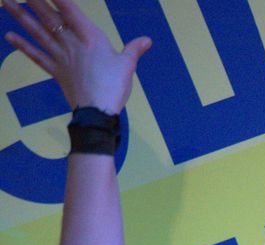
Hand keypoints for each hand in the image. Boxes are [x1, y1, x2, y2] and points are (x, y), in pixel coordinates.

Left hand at [3, 0, 149, 113]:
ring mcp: (60, 56)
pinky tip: (10, 36)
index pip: (70, 10)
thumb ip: (134, 49)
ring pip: (38, 32)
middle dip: (34, 1)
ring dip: (20, 16)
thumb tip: (147, 40)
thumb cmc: (114, 86)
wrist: (97, 111)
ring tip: (5, 3)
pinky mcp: (55, 71)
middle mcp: (71, 43)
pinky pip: (36, 56)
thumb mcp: (127, 66)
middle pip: (49, 17)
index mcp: (89, 37)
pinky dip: (23, 46)